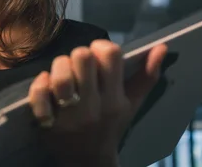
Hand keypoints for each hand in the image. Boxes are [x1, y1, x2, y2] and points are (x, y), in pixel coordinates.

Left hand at [28, 40, 167, 166]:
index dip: (100, 47)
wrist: (88, 162)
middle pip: (82, 57)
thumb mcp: (132, 103)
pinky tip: (45, 84)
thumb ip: (147, 76)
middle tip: (78, 66)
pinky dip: (40, 83)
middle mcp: (94, 106)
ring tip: (62, 75)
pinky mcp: (48, 121)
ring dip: (58, 67)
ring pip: (61, 74)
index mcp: (115, 97)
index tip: (97, 57)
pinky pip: (39, 93)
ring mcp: (70, 115)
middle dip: (77, 55)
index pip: (110, 54)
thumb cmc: (110, 125)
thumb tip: (162, 47)